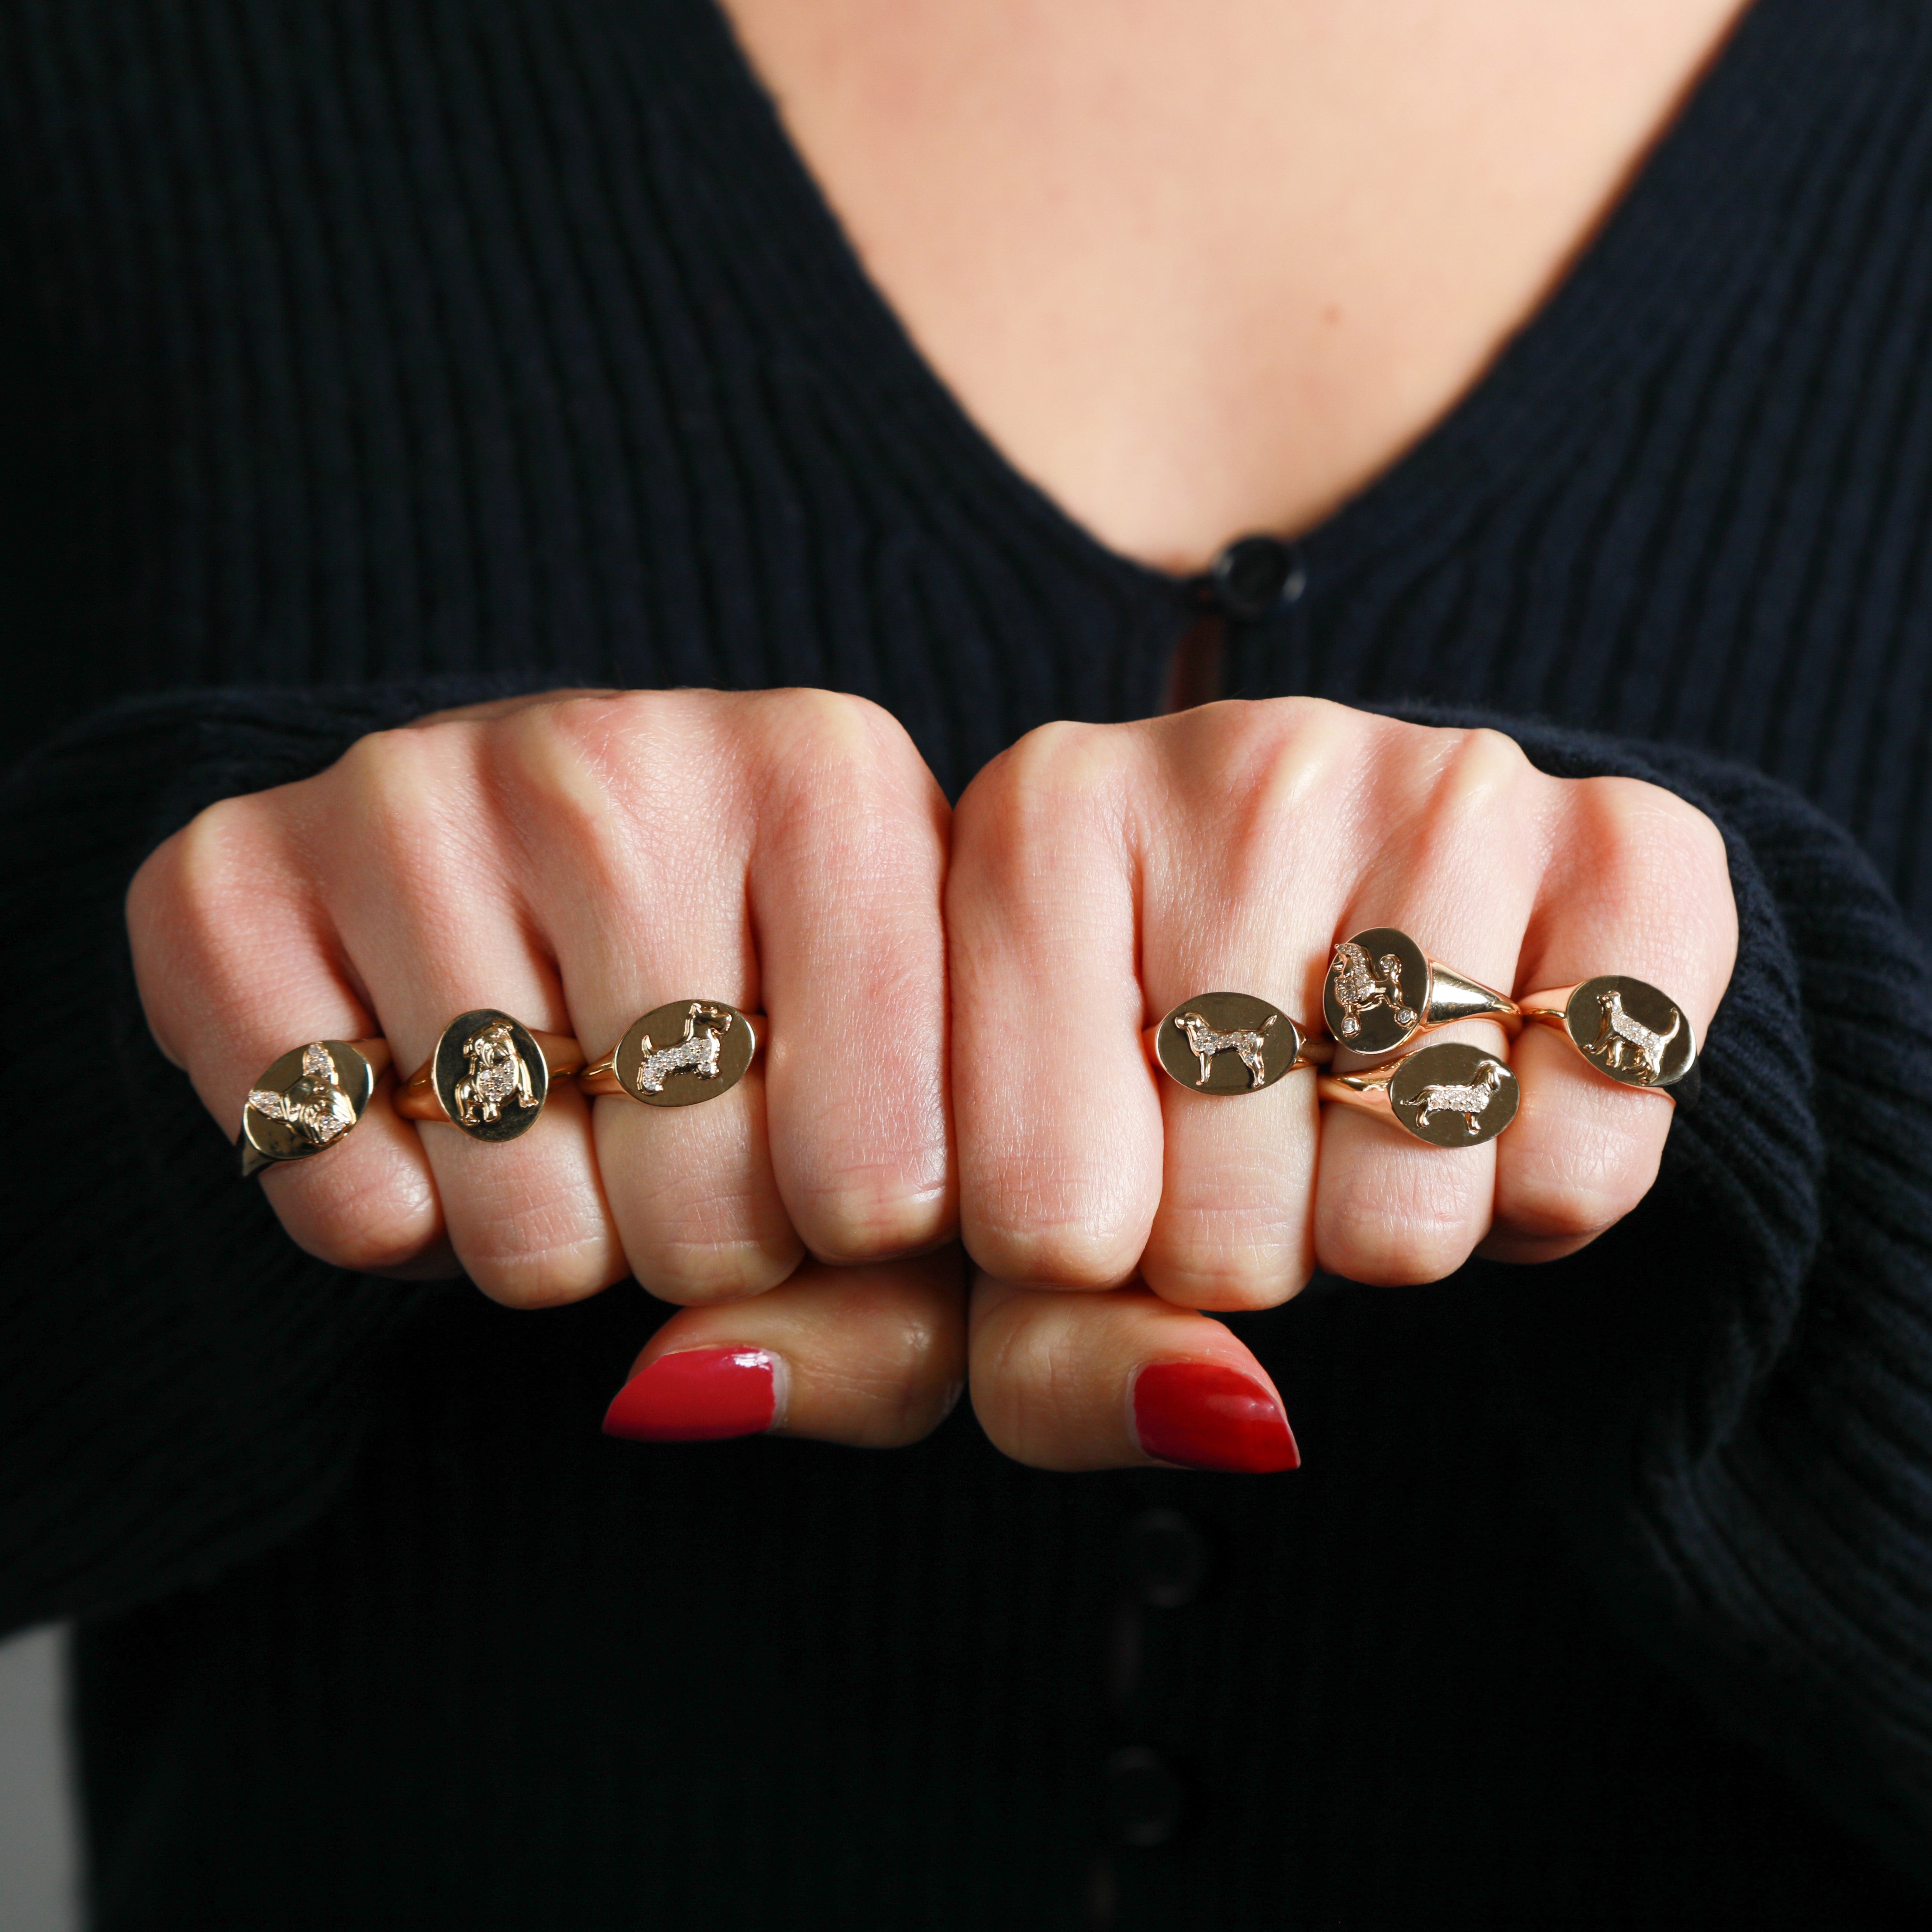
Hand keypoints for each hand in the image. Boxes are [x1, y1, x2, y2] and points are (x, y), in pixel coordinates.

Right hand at [128, 688, 962, 1447]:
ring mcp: (407, 793)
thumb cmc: (764, 1016)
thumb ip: (898, 1315)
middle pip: (700, 1210)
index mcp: (830, 778)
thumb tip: (700, 1386)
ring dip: (551, 1236)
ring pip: (519, 1222)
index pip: (882, 1178)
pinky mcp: (227, 873)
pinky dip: (389, 1218)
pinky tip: (429, 1109)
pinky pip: (333, 1193)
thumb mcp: (906, 1135)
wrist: (552, 872)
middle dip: (701, 1244)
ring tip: (566, 1114)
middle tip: (683, 1138)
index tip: (836, 1167)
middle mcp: (617, 750)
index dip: (855, 1242)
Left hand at [948, 698, 1737, 1470]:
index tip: (1100, 1171)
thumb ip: (1046, 1364)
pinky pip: (1585, 1170)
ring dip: (1380, 1236)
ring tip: (1357, 1119)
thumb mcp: (1027, 1220)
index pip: (1032, 1218)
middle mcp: (1235, 765)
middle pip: (1218, 1238)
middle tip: (1248, 1143)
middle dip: (1235, 1255)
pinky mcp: (1626, 842)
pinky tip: (1490, 1095)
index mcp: (1036, 823)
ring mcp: (1440, 782)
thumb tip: (1226, 1417)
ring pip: (1403, 1222)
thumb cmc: (1157, 1079)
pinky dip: (1541, 1202)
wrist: (1366, 917)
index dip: (1078, 1268)